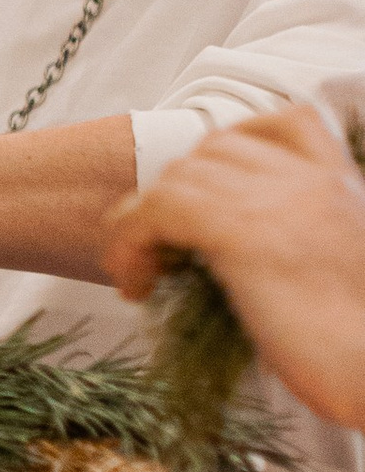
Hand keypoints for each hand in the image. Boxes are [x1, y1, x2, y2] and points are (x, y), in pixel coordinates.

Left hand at [106, 104, 364, 430]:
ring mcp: (274, 200)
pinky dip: (130, 242)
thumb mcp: (344, 271)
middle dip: (181, 188)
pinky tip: (137, 283)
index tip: (215, 187)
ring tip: (147, 268)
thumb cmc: (363, 349)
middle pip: (215, 148)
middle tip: (169, 241)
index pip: (288, 122)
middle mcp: (310, 180)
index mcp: (342, 186)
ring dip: (146, 219)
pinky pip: (155, 210)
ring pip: (178, 175)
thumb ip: (306, 240)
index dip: (239, 145)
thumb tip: (254, 255)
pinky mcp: (239, 232)